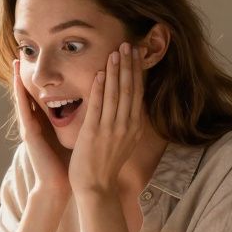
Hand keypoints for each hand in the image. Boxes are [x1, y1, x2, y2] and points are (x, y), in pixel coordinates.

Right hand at [11, 59, 71, 198]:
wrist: (59, 185)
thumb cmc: (68, 163)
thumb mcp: (74, 135)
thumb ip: (79, 121)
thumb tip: (95, 108)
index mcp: (48, 123)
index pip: (45, 94)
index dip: (43, 78)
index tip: (43, 61)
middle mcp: (37, 123)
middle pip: (31, 92)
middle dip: (25, 74)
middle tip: (20, 54)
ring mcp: (30, 128)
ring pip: (24, 98)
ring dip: (18, 80)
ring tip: (14, 62)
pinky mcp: (29, 134)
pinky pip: (24, 110)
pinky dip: (21, 96)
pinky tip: (18, 83)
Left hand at [68, 43, 144, 195]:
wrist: (96, 188)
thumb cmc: (105, 165)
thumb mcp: (123, 142)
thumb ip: (125, 123)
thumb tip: (128, 106)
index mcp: (134, 127)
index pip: (137, 93)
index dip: (136, 71)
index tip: (135, 54)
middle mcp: (126, 126)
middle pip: (129, 89)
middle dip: (128, 65)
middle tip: (127, 44)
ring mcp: (111, 129)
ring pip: (115, 94)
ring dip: (115, 71)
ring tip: (115, 52)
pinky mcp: (95, 133)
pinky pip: (98, 107)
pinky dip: (99, 89)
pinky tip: (99, 74)